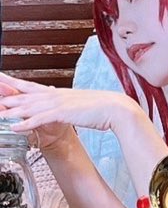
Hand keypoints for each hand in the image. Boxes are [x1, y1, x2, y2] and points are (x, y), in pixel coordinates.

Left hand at [0, 73, 139, 150]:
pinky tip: (14, 126)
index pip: (30, 87)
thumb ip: (68, 106)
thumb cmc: (102, 109)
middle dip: (7, 96)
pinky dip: (25, 123)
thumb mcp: (80, 105)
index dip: (13, 84)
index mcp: (59, 93)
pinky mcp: (63, 113)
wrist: (116, 108)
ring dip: (11, 111)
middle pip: (24, 95)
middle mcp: (56, 95)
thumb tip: (63, 109)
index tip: (1, 80)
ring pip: (28, 106)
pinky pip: (39, 119)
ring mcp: (58, 103)